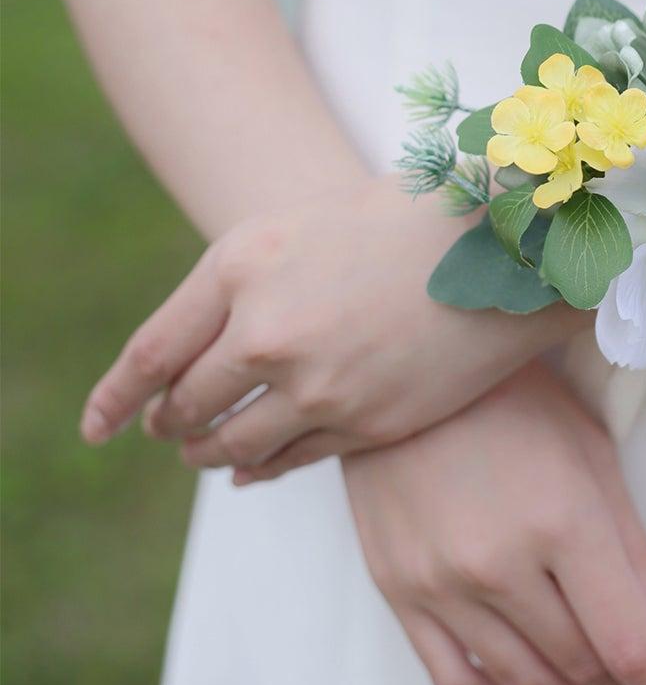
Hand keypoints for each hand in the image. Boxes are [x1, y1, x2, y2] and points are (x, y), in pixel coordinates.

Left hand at [79, 177, 588, 473]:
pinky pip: (288, 461)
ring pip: (231, 443)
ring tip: (203, 451)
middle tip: (162, 428)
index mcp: (240, 265)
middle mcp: (266, 330)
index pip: (151, 353)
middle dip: (167, 422)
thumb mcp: (301, 227)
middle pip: (186, 403)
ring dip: (208, 451)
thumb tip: (201, 346)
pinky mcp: (364, 424)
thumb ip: (244, 282)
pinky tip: (251, 467)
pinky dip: (259, 468)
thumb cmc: (404, 216)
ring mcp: (316, 385)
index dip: (116, 397)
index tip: (99, 425)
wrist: (507, 243)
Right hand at [334, 362, 645, 684]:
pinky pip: (456, 675)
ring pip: (523, 684)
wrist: (398, 371)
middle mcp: (499, 563)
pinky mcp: (397, 590)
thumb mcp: (589, 449)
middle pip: (581, 667)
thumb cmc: (508, 395)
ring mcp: (440, 582)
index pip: (631, 644)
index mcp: (562, 520)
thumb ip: (629, 546)